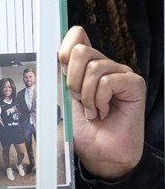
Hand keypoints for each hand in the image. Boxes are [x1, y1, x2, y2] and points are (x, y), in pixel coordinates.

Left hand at [59, 26, 145, 179]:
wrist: (99, 154)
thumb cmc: (84, 128)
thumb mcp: (64, 95)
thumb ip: (61, 73)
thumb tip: (54, 54)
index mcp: (87, 64)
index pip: (77, 34)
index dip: (64, 47)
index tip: (61, 67)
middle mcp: (105, 64)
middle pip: (80, 50)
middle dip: (72, 80)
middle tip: (78, 99)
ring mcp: (121, 72)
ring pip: (93, 67)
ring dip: (86, 95)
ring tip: (92, 109)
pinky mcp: (133, 84)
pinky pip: (107, 81)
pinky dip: (99, 100)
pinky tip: (104, 112)